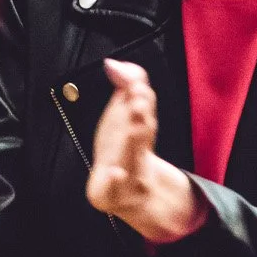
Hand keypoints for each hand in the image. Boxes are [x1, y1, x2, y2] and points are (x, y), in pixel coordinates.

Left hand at [83, 59, 202, 242]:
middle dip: (140, 115)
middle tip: (137, 99)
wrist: (132, 194)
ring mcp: (130, 172)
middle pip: (144, 131)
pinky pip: (116, 188)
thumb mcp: (124, 115)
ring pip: (133, 156)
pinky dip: (116, 181)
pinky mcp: (115, 193)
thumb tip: (112, 61)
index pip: (144, 109)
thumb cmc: (125, 148)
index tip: (135, 84)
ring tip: (132, 128)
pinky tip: (114, 173)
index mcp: (139, 128)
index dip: (140, 95)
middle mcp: (138, 149)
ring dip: (134, 141)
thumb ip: (126, 85)